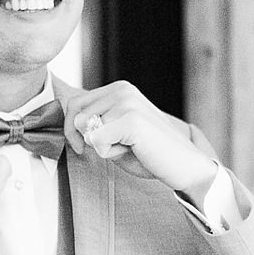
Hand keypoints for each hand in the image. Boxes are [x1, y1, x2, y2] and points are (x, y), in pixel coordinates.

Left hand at [61, 82, 220, 197]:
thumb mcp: (117, 132)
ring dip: (100, 146)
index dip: (71, 128)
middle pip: (74, 114)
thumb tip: (71, 123)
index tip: (82, 146)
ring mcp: (127, 103)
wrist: (183, 165)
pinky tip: (132, 151)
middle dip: (82, 138)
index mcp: (120, 89)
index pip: (75, 103)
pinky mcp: (131, 120)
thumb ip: (96, 124)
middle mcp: (122, 90)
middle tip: (106, 149)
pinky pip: (96, 140)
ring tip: (127, 148)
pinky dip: (108, 153)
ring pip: (85, 128)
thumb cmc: (149, 152)